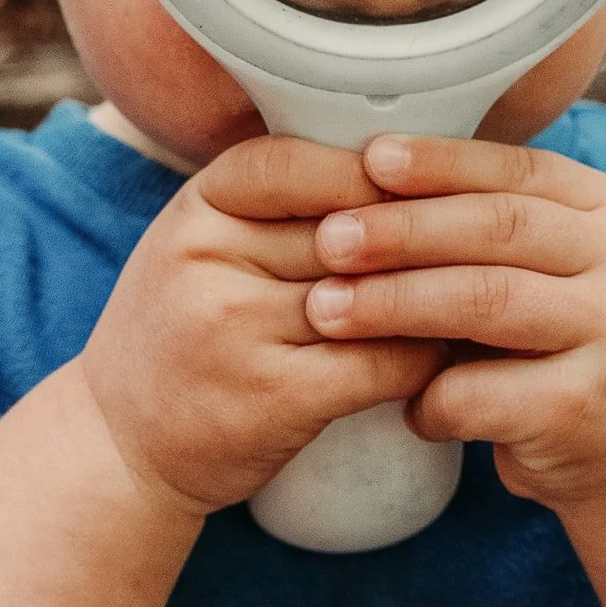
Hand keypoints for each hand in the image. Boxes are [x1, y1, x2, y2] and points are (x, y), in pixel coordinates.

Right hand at [79, 137, 447, 517]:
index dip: (370, 174)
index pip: (299, 163)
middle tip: (489, 240)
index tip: (423, 187)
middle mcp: (208, 258)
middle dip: (422, 238)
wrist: (117, 444)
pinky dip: (425, 358)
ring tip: (485, 292)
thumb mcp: (200, 243)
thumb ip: (275, 205)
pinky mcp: (272, 397)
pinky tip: (446, 354)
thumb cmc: (180, 332)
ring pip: (375, 293)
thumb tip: (399, 163)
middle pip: (350, 229)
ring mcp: (235, 328)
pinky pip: (380, 363)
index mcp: (196, 207)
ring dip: (438, 298)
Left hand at [303, 136, 605, 511]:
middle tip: (327, 240)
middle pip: (498, 228)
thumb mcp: (545, 267)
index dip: (440, 162)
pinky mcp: (586, 410)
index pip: (519, 169)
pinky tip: (403, 403)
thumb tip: (366, 170)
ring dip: (394, 303)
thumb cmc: (559, 340)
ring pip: (486, 301)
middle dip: (402, 230)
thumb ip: (484, 222)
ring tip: (326, 309)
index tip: (367, 159)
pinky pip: (480, 393)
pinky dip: (427, 396)